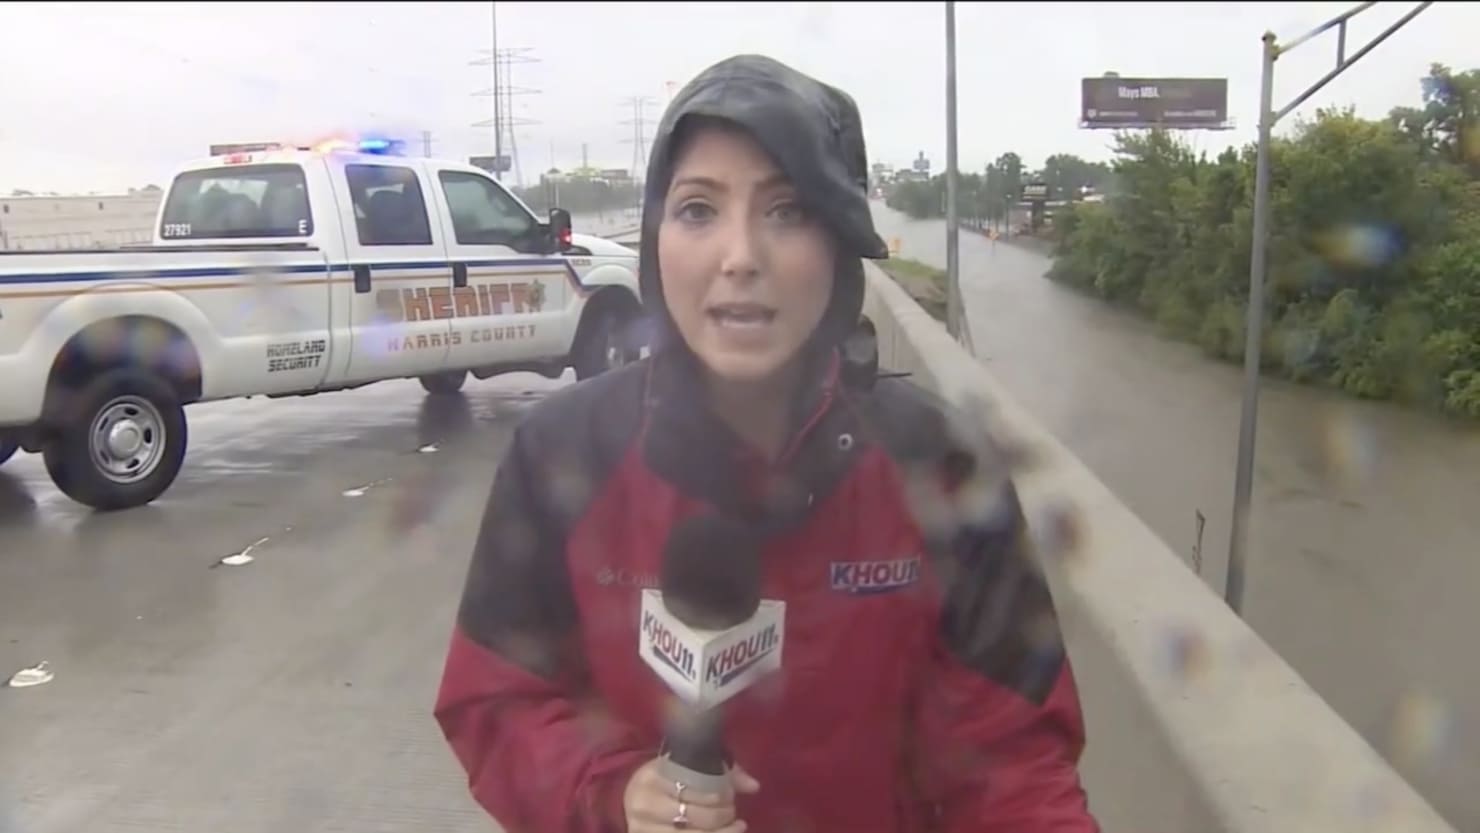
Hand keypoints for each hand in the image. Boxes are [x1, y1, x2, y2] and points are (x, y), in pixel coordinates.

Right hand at [622, 758, 759, 831]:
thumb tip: (754, 786)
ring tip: (736, 826)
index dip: (717, 795)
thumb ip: (722, 772)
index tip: (730, 795)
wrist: (635, 798)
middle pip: (693, 816)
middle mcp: (643, 805)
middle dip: (721, 815)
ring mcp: (644, 829)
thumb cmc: (667, 779)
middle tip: (732, 811)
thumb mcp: (687, 767)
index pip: (690, 788)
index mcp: (651, 777)